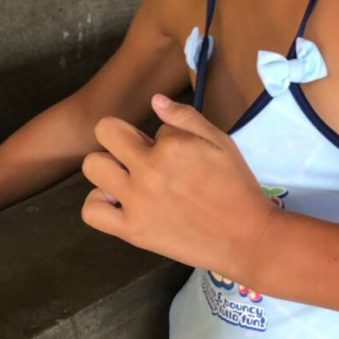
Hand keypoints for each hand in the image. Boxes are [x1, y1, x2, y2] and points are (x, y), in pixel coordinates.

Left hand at [81, 94, 277, 281]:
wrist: (246, 237)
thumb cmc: (237, 187)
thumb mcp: (220, 142)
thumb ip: (186, 118)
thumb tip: (154, 101)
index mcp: (171, 146)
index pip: (151, 126)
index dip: (163, 138)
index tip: (176, 156)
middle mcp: (148, 170)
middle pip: (106, 132)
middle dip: (122, 139)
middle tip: (141, 159)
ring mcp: (136, 201)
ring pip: (93, 167)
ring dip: (107, 168)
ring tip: (127, 180)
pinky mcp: (132, 230)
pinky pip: (92, 211)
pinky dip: (99, 204)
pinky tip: (118, 202)